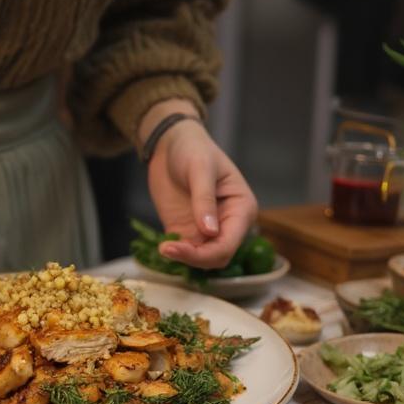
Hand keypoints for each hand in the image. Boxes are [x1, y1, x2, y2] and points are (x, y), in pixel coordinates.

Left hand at [142, 100, 256, 268]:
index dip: (208, 252)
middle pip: (217, 256)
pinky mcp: (187, 231)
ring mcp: (207, 230)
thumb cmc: (193, 149)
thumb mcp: (200, 169)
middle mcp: (228, 224)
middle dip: (195, 258)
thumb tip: (210, 231)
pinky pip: (185, 252)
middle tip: (167, 249)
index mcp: (242, 209)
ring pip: (201, 259)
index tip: (181, 248)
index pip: (230, 242)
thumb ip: (204, 199)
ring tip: (163, 247)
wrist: (171, 144)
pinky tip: (162, 246)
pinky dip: (175, 254)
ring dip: (183, 259)